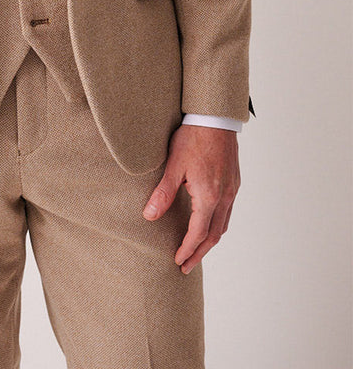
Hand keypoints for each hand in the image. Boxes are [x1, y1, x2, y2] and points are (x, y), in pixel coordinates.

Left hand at [142, 124, 239, 273]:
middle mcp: (224, 197)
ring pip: (223, 225)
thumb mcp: (174, 165)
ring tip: (197, 250)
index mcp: (209, 196)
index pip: (198, 233)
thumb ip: (163, 193)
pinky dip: (217, 225)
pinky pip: (227, 212)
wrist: (215, 117)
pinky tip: (208, 223)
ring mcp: (231, 190)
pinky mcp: (234, 182)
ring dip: (209, 241)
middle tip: (187, 266)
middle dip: (199, 253)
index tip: (177, 261)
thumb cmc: (193, 137)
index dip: (187, 249)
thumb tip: (150, 216)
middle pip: (213, 235)